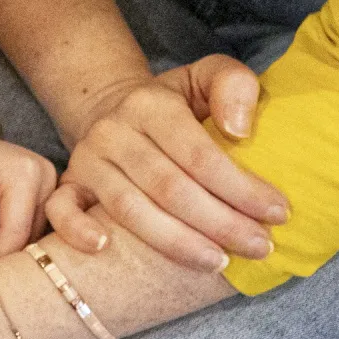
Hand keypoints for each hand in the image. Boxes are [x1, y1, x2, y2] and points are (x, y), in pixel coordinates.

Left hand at [0, 124, 58, 264]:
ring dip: (9, 251)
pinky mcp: (45, 194)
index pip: (18, 231)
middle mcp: (47, 177)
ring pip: (35, 235)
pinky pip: (33, 227)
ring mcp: (50, 185)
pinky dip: (13, 241)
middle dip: (3, 257)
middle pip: (31, 235)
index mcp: (25, 173)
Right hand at [47, 57, 289, 272]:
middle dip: (220, 223)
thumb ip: (232, 85)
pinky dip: (77, 230)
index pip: (199, 154)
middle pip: (169, 187)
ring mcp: (86, 161)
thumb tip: (240, 131)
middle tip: (260, 247)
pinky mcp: (68, 184)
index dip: (240, 188)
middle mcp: (113, 132)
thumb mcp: (206, 76)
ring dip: (175, 241)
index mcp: (150, 105)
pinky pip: (61, 210)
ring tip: (217, 262)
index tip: (278, 213)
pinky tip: (103, 248)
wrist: (110, 107)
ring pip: (128, 209)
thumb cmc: (173, 103)